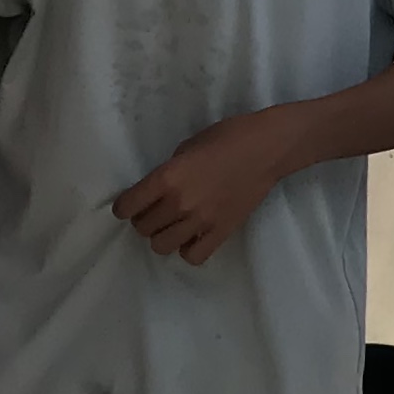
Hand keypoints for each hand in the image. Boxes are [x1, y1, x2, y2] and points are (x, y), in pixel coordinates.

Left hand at [115, 109, 298, 265]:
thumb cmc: (228, 137)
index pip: (127, 206)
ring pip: (162, 245)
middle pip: (143, 228)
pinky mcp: (222, 231)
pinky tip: (193, 236)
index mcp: (167, 178)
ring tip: (174, 224)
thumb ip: (168, 172)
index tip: (131, 204)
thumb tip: (158, 191)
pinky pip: (193, 256)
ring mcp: (202, 221)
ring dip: (163, 235)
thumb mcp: (187, 147)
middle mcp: (180, 203)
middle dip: (145, 219)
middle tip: (157, 210)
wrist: (269, 148)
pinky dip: (188, 249)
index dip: (125, 206)